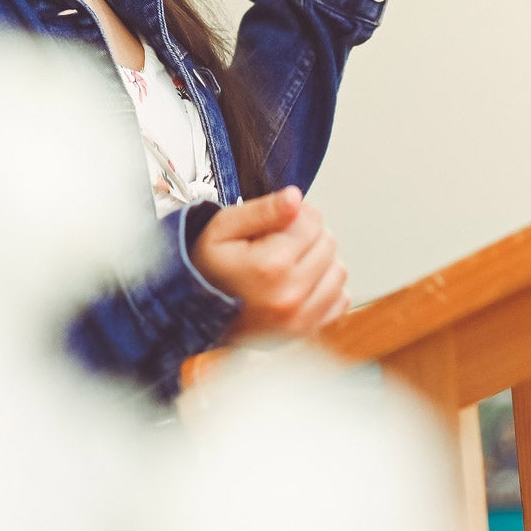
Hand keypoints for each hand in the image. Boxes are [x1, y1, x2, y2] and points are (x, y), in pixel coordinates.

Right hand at [190, 187, 349, 339]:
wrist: (191, 313)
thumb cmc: (206, 269)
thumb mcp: (223, 227)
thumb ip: (262, 210)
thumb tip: (295, 198)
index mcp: (271, 266)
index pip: (312, 221)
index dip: (295, 213)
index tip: (277, 221)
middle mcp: (290, 296)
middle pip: (328, 243)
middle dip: (307, 235)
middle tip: (278, 241)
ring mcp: (300, 319)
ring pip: (337, 270)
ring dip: (319, 261)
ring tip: (289, 262)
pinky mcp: (305, 332)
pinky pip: (339, 301)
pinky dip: (325, 288)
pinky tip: (300, 282)